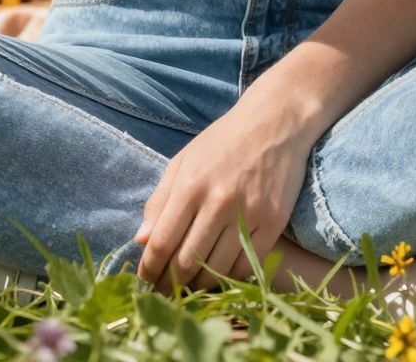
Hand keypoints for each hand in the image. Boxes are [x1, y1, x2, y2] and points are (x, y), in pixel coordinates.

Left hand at [135, 102, 313, 292]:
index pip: (162, 241)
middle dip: (171, 284)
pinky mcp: (273, 222)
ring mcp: (248, 213)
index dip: (150, 268)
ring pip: (216, 269)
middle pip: (187, 261)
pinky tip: (219, 275)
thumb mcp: (183, 161)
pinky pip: (246, 265)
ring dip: (198, 286)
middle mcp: (218, 201)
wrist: (274, 122)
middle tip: (165, 293)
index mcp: (190, 184)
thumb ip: (160, 200)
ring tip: (189, 289)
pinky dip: (229, 277)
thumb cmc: (223, 141)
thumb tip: (141, 240)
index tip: (145, 280)